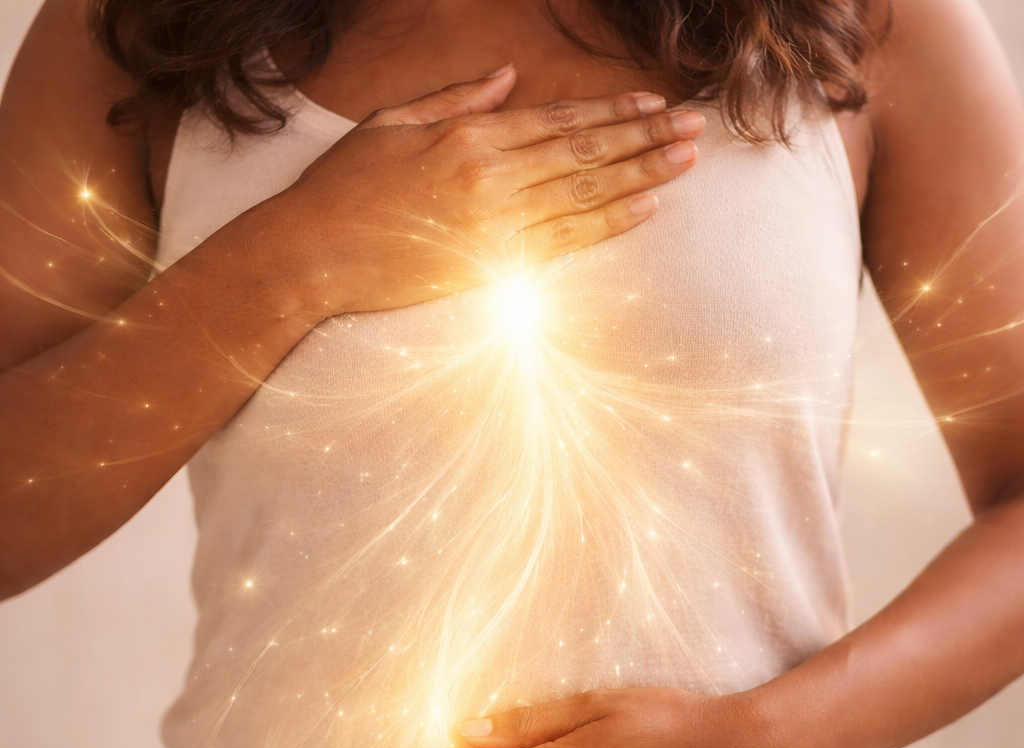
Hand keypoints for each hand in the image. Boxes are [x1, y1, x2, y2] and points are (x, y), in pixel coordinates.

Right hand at [269, 66, 702, 314]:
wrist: (312, 257)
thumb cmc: (344, 190)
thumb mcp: (392, 124)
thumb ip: (457, 99)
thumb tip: (509, 79)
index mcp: (468, 136)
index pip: (558, 121)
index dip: (612, 113)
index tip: (653, 105)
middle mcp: (492, 176)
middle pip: (586, 153)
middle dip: (646, 138)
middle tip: (694, 128)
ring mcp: (497, 224)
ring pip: (586, 194)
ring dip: (643, 176)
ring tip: (686, 162)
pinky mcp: (493, 266)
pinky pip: (565, 242)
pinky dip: (609, 224)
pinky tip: (645, 209)